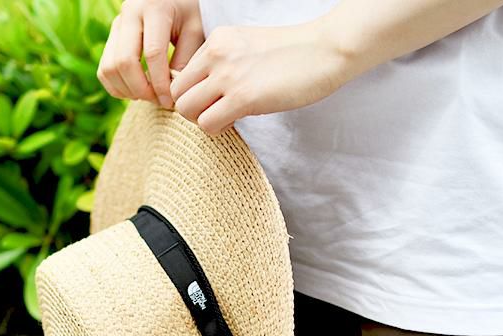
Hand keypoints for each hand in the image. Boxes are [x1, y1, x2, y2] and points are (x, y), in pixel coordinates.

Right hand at [97, 0, 203, 108]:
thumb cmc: (188, 15)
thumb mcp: (195, 32)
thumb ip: (185, 60)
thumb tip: (170, 92)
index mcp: (154, 8)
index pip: (152, 53)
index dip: (160, 83)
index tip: (169, 101)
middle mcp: (129, 13)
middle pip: (125, 62)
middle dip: (141, 89)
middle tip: (159, 101)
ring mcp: (116, 25)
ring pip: (109, 67)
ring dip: (128, 91)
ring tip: (149, 97)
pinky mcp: (111, 37)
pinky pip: (104, 70)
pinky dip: (117, 88)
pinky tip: (136, 92)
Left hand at [169, 19, 352, 135]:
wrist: (324, 51)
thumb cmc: (293, 54)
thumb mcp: (248, 48)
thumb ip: (224, 64)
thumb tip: (207, 94)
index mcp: (217, 40)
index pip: (182, 75)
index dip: (193, 94)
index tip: (214, 100)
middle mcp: (216, 54)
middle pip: (177, 93)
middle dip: (192, 110)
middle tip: (216, 113)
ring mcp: (227, 75)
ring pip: (186, 110)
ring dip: (203, 121)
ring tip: (227, 117)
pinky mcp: (243, 97)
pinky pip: (207, 124)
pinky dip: (218, 129)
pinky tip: (238, 119)